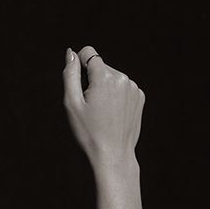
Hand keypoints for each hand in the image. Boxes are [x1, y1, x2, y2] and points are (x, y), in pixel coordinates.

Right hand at [63, 45, 144, 164]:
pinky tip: (113, 115)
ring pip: (112, 78)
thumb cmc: (89, 132)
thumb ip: (70, 74)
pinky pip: (123, 88)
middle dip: (93, 81)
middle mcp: (122, 77)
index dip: (79, 66)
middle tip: (91, 107)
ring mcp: (133, 87)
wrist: (113, 155)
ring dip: (105, 89)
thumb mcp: (72, 104)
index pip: (89, 53)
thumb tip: (71, 53)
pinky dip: (116, 97)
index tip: (79, 85)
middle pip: (101, 67)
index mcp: (104, 76)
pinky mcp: (140, 97)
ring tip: (103, 113)